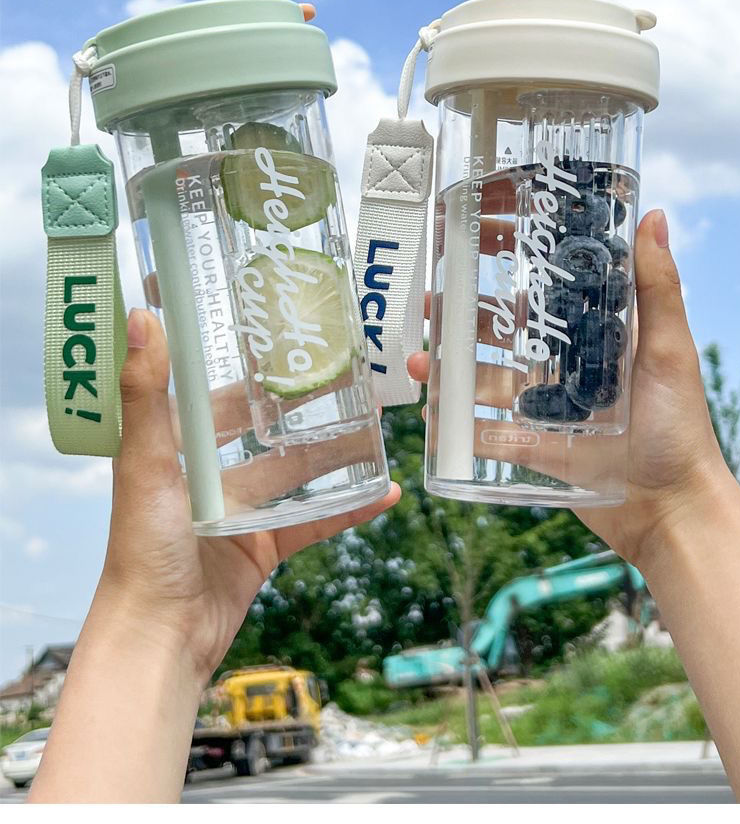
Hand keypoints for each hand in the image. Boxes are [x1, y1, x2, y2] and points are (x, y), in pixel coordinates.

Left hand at [98, 308, 399, 684]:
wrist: (159, 637)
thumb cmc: (141, 548)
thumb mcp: (144, 462)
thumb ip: (144, 393)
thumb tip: (140, 316)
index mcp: (177, 450)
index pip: (217, 398)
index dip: (250, 371)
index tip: (288, 342)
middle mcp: (209, 477)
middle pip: (265, 432)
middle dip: (303, 407)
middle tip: (348, 377)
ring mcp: (240, 513)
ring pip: (296, 473)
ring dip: (334, 452)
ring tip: (377, 423)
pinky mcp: (265, 549)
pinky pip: (313, 521)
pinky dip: (348, 508)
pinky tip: (384, 493)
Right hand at [408, 209, 730, 569]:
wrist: (671, 510)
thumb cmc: (680, 427)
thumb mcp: (669, 351)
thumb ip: (658, 289)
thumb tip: (654, 218)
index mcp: (594, 337)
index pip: (546, 291)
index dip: (510, 266)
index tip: (474, 241)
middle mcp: (566, 368)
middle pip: (505, 334)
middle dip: (463, 319)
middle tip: (429, 305)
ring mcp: (546, 410)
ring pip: (487, 381)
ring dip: (451, 371)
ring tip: (416, 363)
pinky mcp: (534, 450)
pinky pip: (488, 434)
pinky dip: (458, 425)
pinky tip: (431, 414)